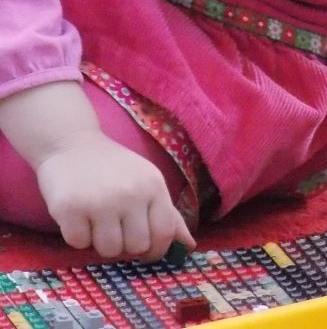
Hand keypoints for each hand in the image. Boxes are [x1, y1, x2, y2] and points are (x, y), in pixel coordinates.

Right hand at [35, 128, 194, 260]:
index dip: (156, 250)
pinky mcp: (70, 208)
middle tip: (115, 225)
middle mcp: (130, 192)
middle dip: (125, 244)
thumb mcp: (147, 181)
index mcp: (153, 185)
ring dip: (100, 242)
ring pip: (109, 250)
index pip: (164, 233)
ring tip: (96, 219)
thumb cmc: (114, 167)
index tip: (144, 249)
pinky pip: (79, 244)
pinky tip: (78, 214)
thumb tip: (189, 246)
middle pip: (137, 246)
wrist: (72, 143)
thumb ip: (168, 214)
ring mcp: (100, 201)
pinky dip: (77, 236)